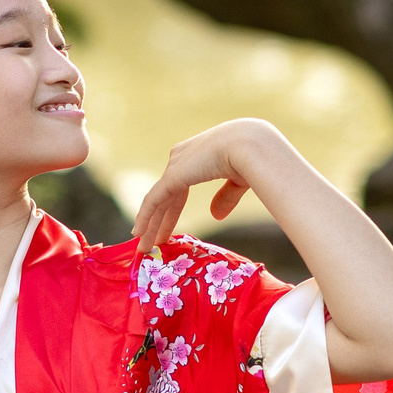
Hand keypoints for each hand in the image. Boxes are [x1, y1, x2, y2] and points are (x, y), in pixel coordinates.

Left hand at [131, 119, 285, 250]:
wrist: (251, 145)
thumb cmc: (253, 158)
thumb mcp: (238, 180)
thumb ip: (225, 197)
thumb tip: (215, 216)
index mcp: (196, 157)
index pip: (177, 189)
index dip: (172, 211)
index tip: (167, 230)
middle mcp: (181, 158)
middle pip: (165, 198)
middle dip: (158, 222)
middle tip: (151, 243)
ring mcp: (175, 166)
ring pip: (157, 202)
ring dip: (150, 226)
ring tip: (143, 247)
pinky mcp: (172, 176)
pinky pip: (153, 201)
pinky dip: (145, 218)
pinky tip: (139, 234)